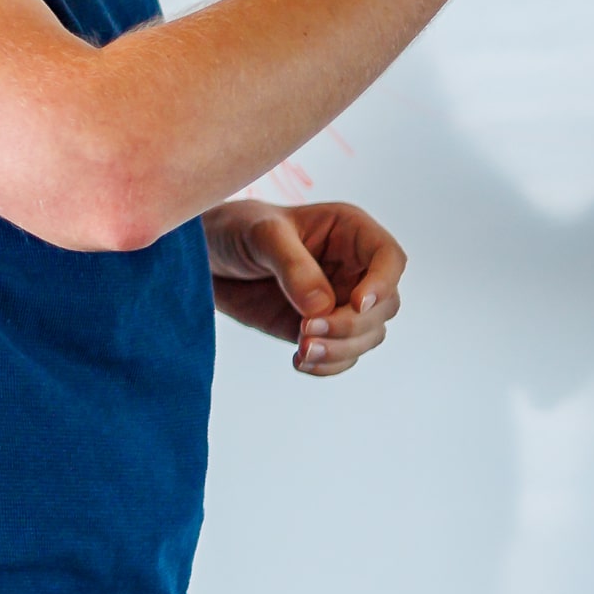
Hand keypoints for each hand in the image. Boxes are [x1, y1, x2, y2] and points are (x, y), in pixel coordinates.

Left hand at [206, 200, 402, 376]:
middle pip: (384, 306)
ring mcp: (339, 302)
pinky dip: (327, 364)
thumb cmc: (236, 229)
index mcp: (350, 233)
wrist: (203, 256)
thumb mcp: (262, 235)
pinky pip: (341, 355)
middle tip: (307, 329)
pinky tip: (300, 361)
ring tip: (302, 351)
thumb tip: (323, 307)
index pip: (389, 259)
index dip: (382, 284)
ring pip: (368, 335)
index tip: (356, 304)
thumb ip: (293, 266)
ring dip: (341, 349)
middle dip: (352, 325)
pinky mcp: (318, 329)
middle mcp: (353, 269)